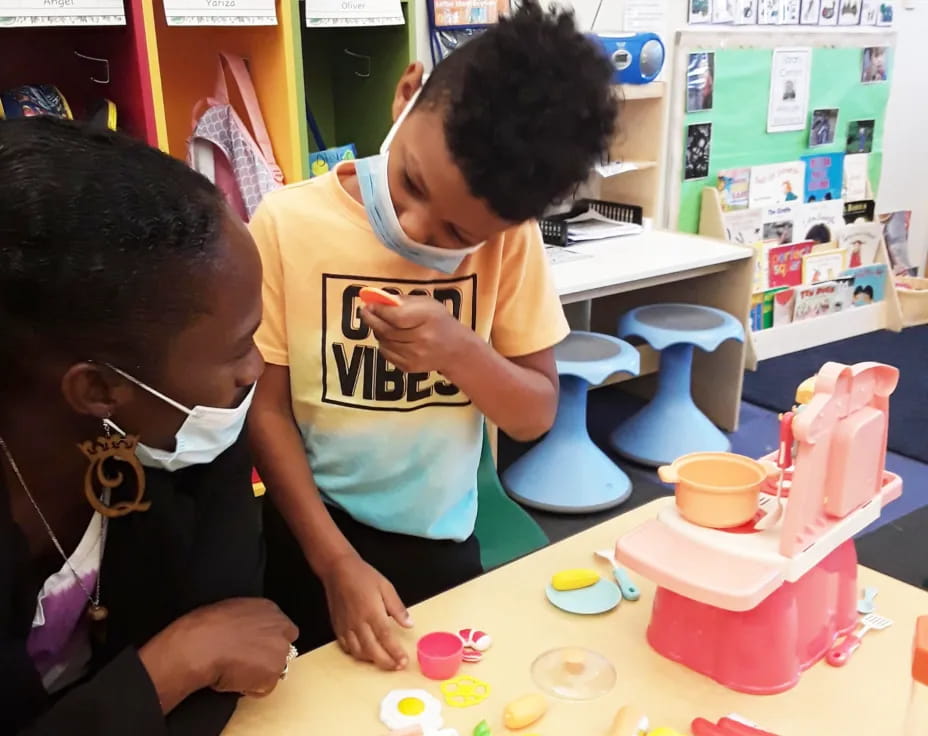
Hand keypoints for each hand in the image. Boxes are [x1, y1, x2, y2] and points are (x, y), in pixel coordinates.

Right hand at [140, 597, 297, 707]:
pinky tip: (235, 681)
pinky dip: (252, 689)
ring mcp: (279, 649)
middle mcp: (279, 627)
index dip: (269, 642)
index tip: (257, 649)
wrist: (200, 645)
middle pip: (285, 648)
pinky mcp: (273, 671)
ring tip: (236, 672)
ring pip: (276, 668)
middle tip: (250, 665)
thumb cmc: (205, 628)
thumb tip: (247, 633)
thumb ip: (250, 620)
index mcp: (268, 609)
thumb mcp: (233, 611)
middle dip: (271, 657)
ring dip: (260, 674)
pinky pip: (265, 687)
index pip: (283, 628)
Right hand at [321, 554, 412, 670]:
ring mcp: (346, 627)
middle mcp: (358, 623)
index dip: (395, 652)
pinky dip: (357, 654)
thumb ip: (398, 608)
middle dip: (386, 662)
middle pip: (372, 650)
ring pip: (359, 652)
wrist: (338, 570)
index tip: (404, 661)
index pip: (386, 638)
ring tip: (384, 660)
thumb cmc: (363, 576)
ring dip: (372, 660)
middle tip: (397, 666)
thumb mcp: (386, 587)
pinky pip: (347, 647)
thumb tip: (409, 623)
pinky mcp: (337, 627)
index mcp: (372, 612)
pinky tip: (365, 652)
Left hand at [361, 296, 469, 373]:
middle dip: (372, 319)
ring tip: (380, 324)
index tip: (369, 304)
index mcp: (428, 318)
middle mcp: (422, 339)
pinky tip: (389, 337)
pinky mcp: (409, 367)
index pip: (396, 316)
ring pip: (384, 342)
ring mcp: (415, 356)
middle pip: (387, 330)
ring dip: (378, 332)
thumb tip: (376, 298)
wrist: (455, 349)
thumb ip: (402, 301)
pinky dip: (384, 344)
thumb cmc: (438, 321)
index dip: (379, 310)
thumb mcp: (426, 304)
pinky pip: (386, 354)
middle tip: (365, 311)